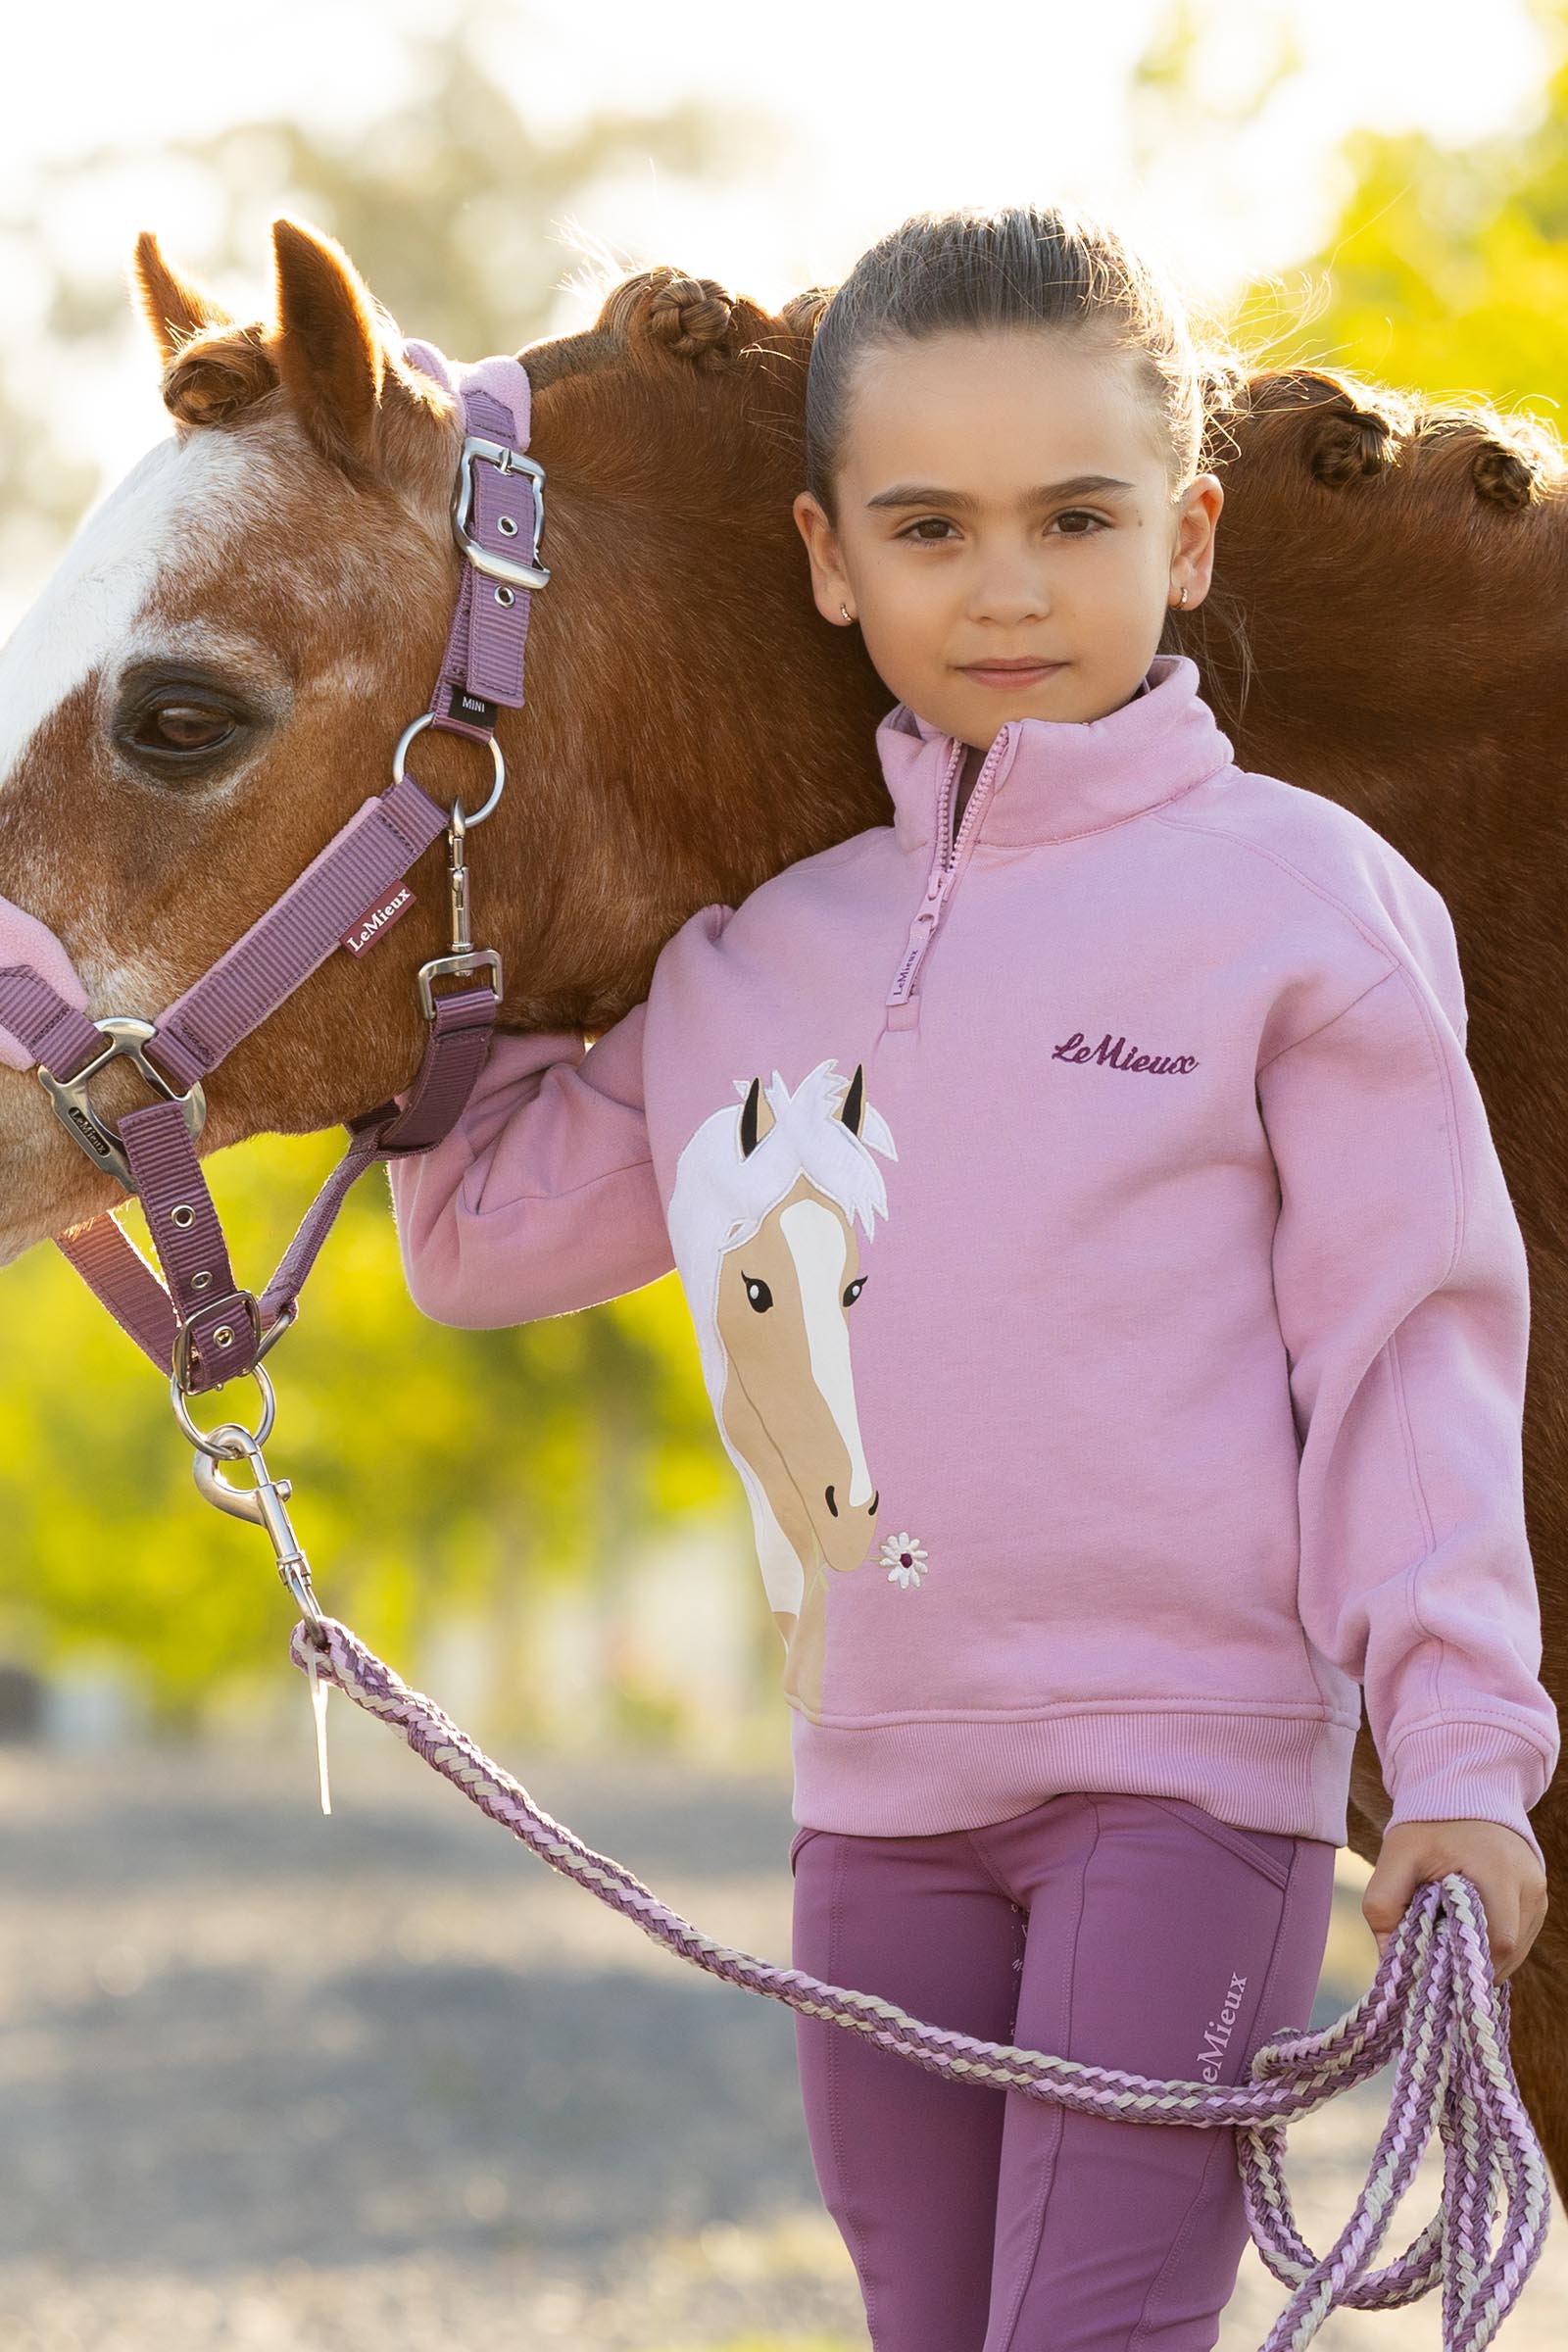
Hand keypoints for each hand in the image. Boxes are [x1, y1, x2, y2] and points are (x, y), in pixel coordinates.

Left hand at [1363, 1818, 1547, 1981]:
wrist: (1463, 1793)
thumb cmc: (1428, 1827)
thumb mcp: (1396, 1857)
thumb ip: (1383, 1905)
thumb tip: (1389, 1958)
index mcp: (1499, 1873)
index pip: (1496, 1944)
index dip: (1466, 1963)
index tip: (1435, 1963)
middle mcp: (1529, 1885)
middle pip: (1508, 1952)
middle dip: (1471, 1962)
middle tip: (1439, 1955)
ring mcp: (1538, 1892)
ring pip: (1516, 1950)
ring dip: (1483, 1955)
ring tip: (1451, 1936)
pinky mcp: (1538, 1897)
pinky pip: (1519, 1937)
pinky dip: (1493, 1943)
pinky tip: (1468, 1929)